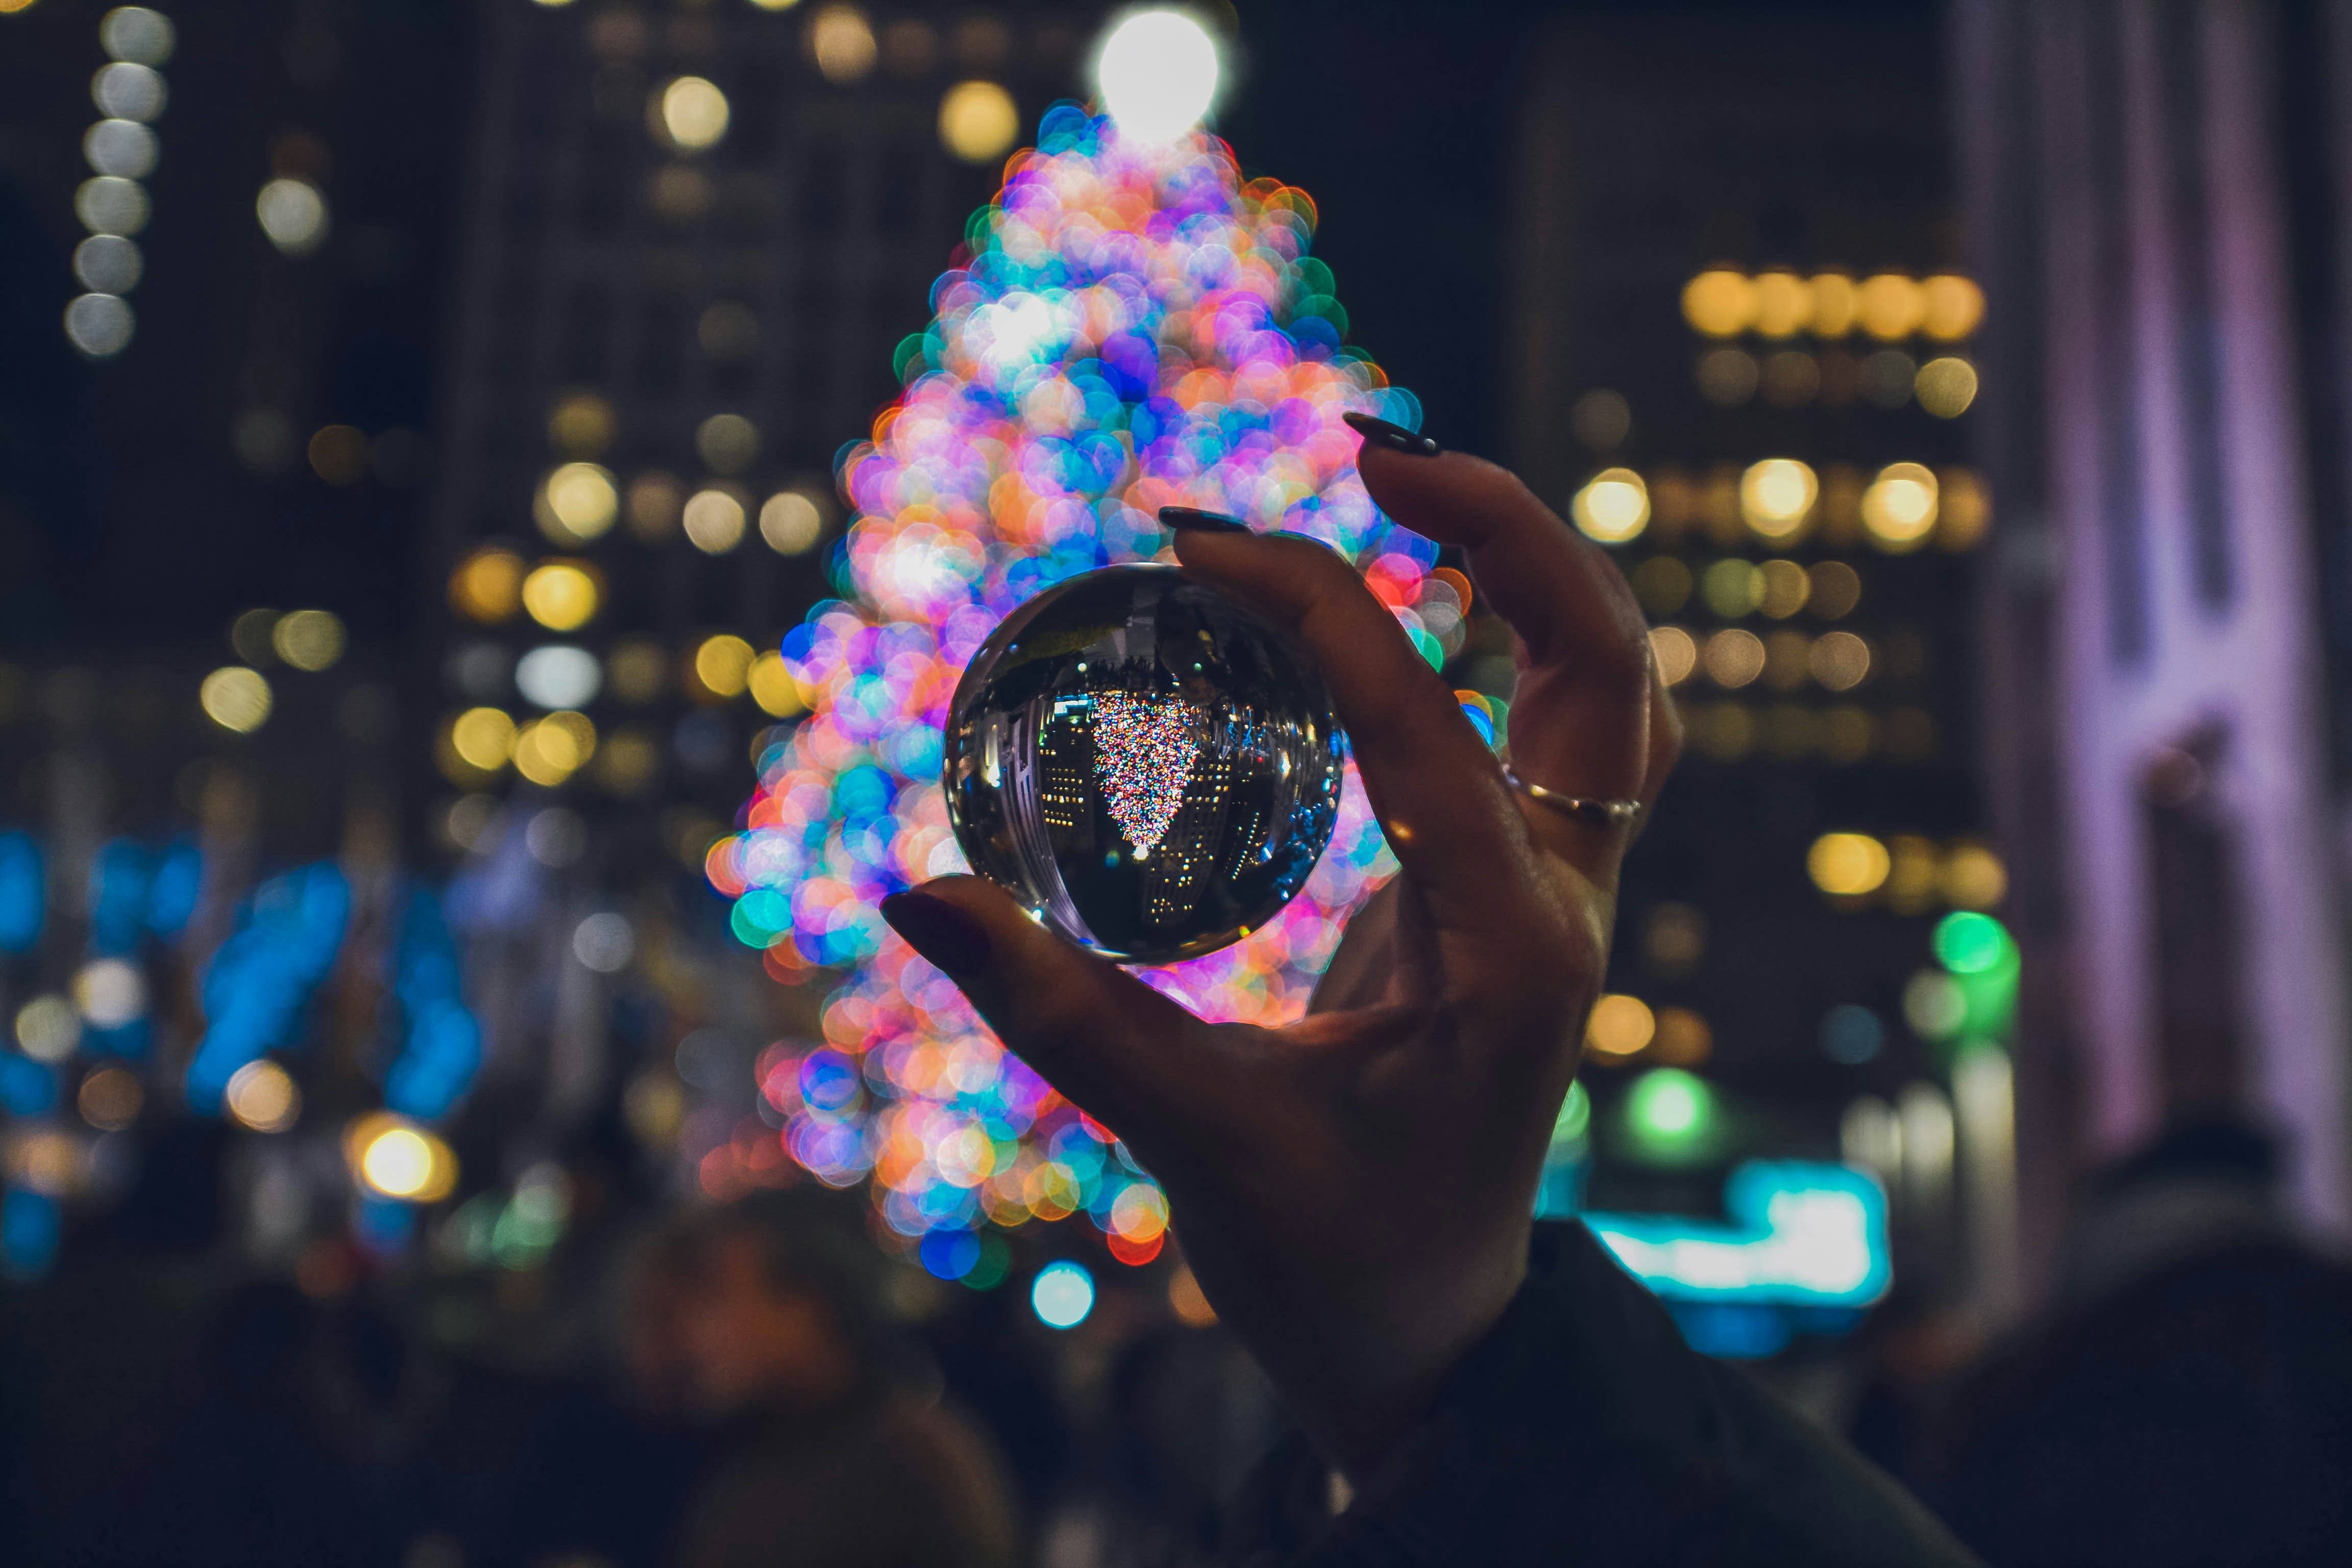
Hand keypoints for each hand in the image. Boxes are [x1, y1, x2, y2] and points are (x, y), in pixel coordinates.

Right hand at [881, 424, 1678, 1479]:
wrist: (1426, 1336)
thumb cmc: (1332, 1260)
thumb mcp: (1194, 1144)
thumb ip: (1063, 1016)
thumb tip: (920, 894)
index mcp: (1512, 966)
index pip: (1428, 739)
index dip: (1321, 616)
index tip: (1197, 545)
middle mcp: (1562, 911)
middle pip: (1604, 673)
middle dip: (1507, 538)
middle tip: (1367, 449)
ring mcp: (1557, 896)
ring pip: (1602, 690)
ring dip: (1524, 568)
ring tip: (1393, 475)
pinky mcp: (1519, 890)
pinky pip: (1543, 726)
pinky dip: (1492, 631)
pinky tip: (1393, 582)